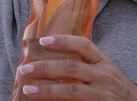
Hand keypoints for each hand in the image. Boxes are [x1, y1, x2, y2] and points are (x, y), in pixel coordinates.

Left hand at [16, 35, 136, 100]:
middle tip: (25, 68)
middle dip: (45, 67)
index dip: (62, 41)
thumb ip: (82, 62)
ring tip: (28, 89)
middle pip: (71, 68)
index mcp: (102, 61)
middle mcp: (103, 76)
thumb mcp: (102, 67)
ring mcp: (102, 96)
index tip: (42, 41)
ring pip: (71, 90)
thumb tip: (47, 57)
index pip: (83, 45)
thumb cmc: (111, 84)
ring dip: (47, 90)